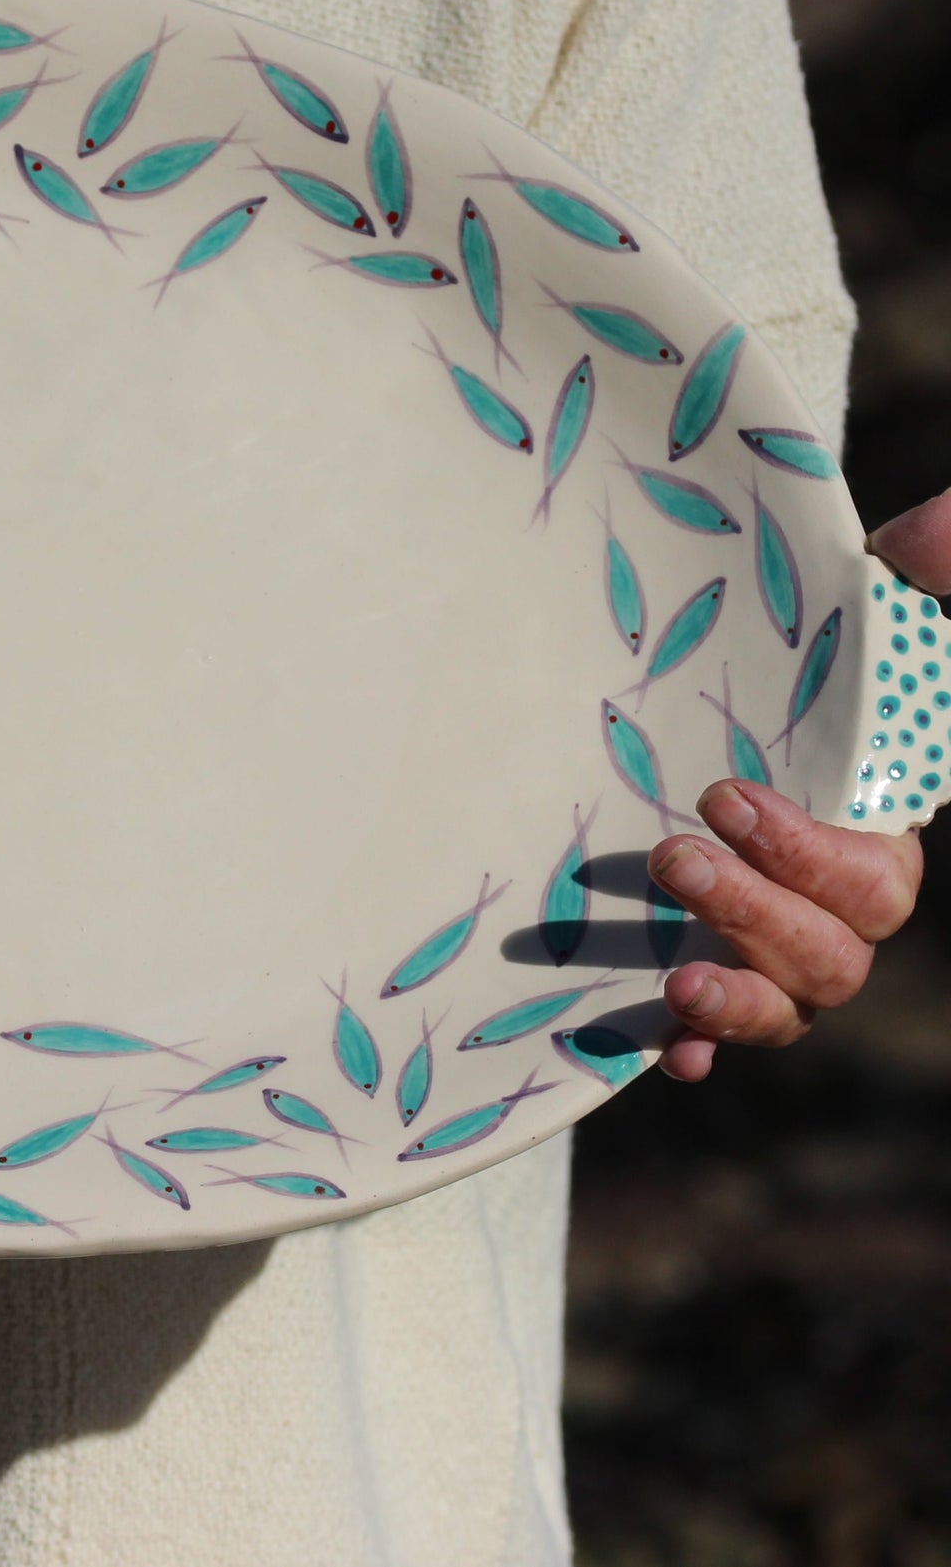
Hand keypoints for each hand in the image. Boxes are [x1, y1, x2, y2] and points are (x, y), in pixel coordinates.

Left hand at [647, 489, 949, 1079]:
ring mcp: (768, 954)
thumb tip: (922, 539)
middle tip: (672, 856)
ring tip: (673, 983)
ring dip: (732, 1002)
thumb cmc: (811, 664)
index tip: (723, 794)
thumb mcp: (864, 607)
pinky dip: (694, 1048)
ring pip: (782, 1005)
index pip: (872, 878)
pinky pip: (713, 1033)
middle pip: (828, 955)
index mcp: (875, 840)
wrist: (721, 710)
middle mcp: (830, 913)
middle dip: (754, 914)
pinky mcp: (702, 968)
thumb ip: (926, 570)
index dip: (811, 853)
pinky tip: (663, 1050)